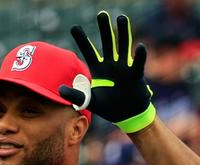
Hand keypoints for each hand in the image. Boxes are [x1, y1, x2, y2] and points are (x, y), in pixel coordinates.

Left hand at [59, 11, 155, 132]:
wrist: (127, 115)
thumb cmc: (109, 107)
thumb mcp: (89, 101)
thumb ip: (75, 95)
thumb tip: (59, 89)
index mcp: (98, 70)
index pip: (88, 51)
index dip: (82, 40)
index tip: (74, 27)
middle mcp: (111, 65)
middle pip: (107, 43)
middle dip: (104, 29)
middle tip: (101, 14)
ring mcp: (124, 68)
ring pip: (123, 47)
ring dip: (123, 32)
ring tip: (121, 17)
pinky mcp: (135, 75)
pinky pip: (137, 63)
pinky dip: (139, 56)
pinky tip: (140, 46)